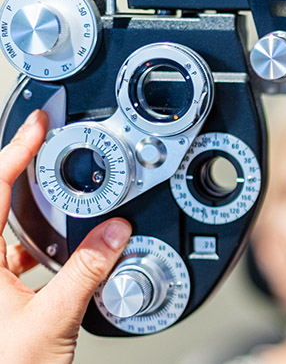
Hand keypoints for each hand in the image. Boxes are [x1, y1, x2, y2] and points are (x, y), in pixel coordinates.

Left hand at [0, 110, 131, 363]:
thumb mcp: (54, 317)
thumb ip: (88, 270)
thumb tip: (116, 233)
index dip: (14, 151)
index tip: (37, 126)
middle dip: (25, 171)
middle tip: (50, 146)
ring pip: (9, 230)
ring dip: (37, 211)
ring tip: (64, 194)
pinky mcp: (0, 297)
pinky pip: (18, 256)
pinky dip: (43, 244)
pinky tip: (63, 249)